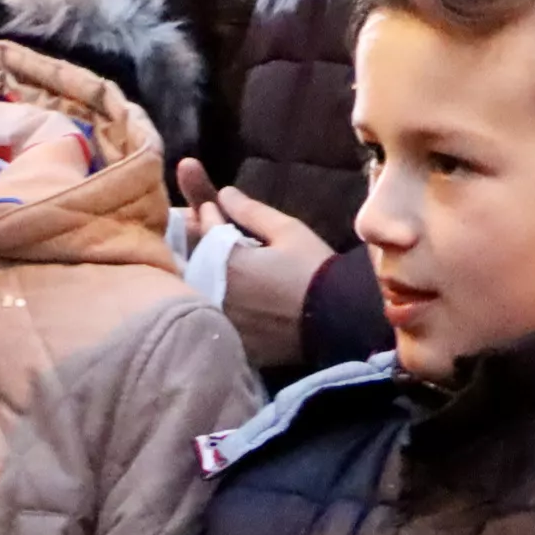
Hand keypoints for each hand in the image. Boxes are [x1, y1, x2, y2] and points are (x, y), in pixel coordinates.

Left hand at [179, 156, 331, 372]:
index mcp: (227, 264)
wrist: (341, 320)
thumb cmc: (315, 270)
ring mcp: (222, 321)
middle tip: (195, 226)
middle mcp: (215, 294)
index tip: (210, 205)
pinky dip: (211, 300)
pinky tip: (223, 291)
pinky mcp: (232, 341)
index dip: (206, 213)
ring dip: (197, 271)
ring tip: (212, 261)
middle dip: (193, 243)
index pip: (205, 231)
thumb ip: (250, 211)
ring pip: (198, 289)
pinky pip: (213, 315)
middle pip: (192, 263)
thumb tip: (224, 192)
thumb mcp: (288, 231)